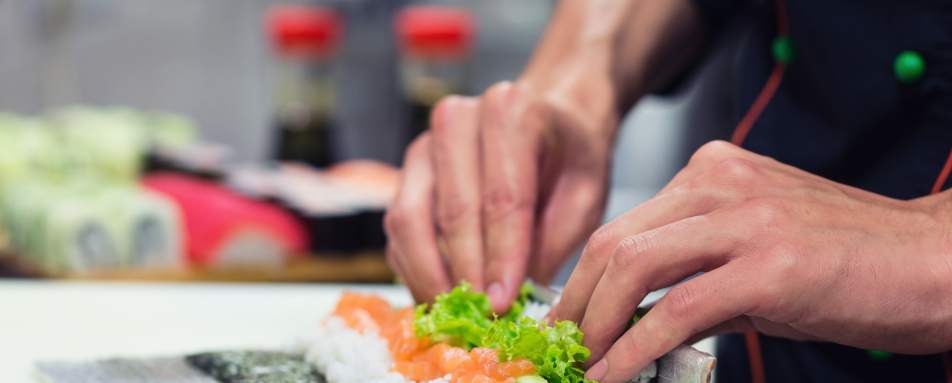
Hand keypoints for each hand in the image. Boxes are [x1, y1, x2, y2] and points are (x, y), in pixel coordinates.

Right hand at [385, 76, 617, 310]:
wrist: (551, 120)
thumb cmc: (570, 159)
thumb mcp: (585, 196)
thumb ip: (551, 242)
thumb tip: (515, 302)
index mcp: (511, 111)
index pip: (502, 197)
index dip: (502, 257)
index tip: (503, 304)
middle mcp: (457, 120)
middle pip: (452, 209)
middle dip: (466, 272)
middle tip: (480, 318)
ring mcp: (424, 146)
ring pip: (409, 218)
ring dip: (429, 275)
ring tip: (455, 315)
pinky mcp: (406, 174)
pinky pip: (398, 229)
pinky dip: (414, 268)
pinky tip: (440, 297)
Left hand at [549, 141, 951, 382]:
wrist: (933, 262)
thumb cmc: (850, 259)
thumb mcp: (757, 250)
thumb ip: (696, 274)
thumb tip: (638, 321)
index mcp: (713, 172)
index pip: (623, 225)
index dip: (584, 280)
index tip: (570, 320)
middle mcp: (720, 183)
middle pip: (613, 242)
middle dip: (577, 303)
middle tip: (564, 347)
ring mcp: (744, 221)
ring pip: (633, 266)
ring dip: (596, 325)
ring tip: (584, 364)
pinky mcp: (769, 266)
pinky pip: (678, 309)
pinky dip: (636, 348)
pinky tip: (618, 374)